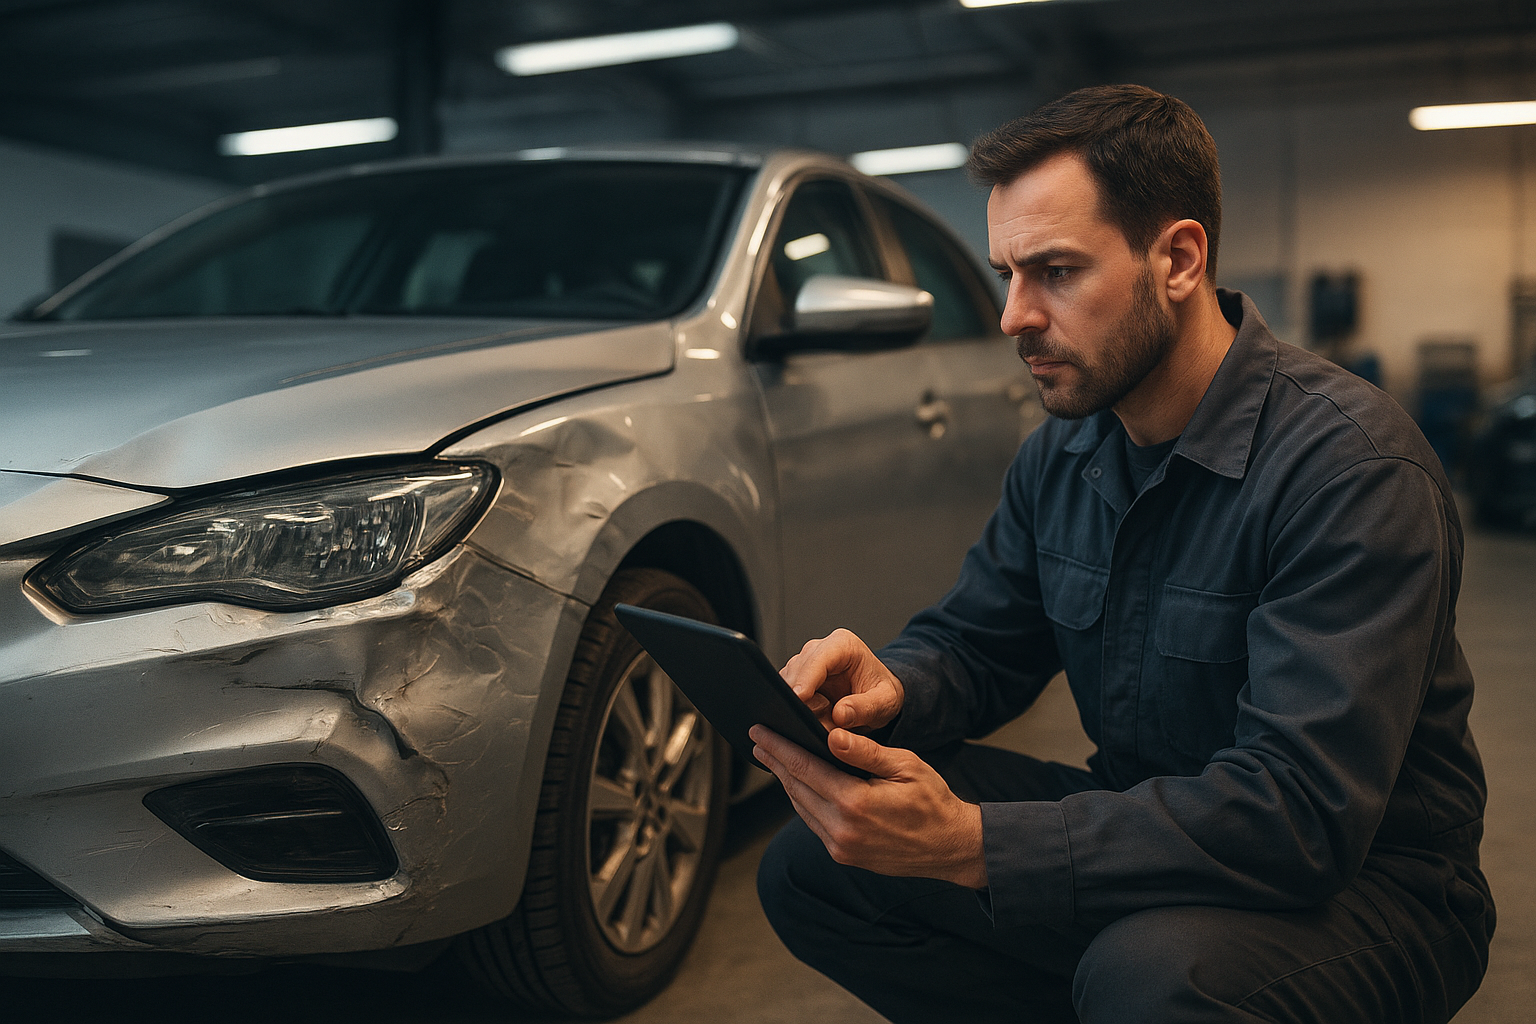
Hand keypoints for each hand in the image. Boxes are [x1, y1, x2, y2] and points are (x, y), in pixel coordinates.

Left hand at [749, 723, 986, 888]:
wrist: (950, 847)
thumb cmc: (933, 802)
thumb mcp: (906, 766)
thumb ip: (865, 752)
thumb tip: (832, 736)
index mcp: (855, 803)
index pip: (805, 768)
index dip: (779, 747)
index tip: (759, 731)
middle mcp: (842, 830)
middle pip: (796, 788)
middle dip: (775, 761)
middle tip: (758, 739)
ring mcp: (841, 847)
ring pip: (801, 807)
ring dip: (786, 781)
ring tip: (773, 758)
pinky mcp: (843, 855)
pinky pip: (814, 822)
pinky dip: (803, 800)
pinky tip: (799, 784)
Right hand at [781, 629, 904, 732]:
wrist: (878, 697)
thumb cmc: (881, 693)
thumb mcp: (885, 702)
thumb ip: (865, 708)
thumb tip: (839, 714)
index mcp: (842, 645)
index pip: (818, 659)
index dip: (806, 678)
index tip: (799, 697)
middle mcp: (819, 650)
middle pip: (796, 671)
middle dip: (801, 698)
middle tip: (814, 722)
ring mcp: (805, 664)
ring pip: (787, 685)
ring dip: (798, 706)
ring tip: (821, 721)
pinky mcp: (797, 680)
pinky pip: (786, 696)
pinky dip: (794, 710)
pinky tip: (810, 721)